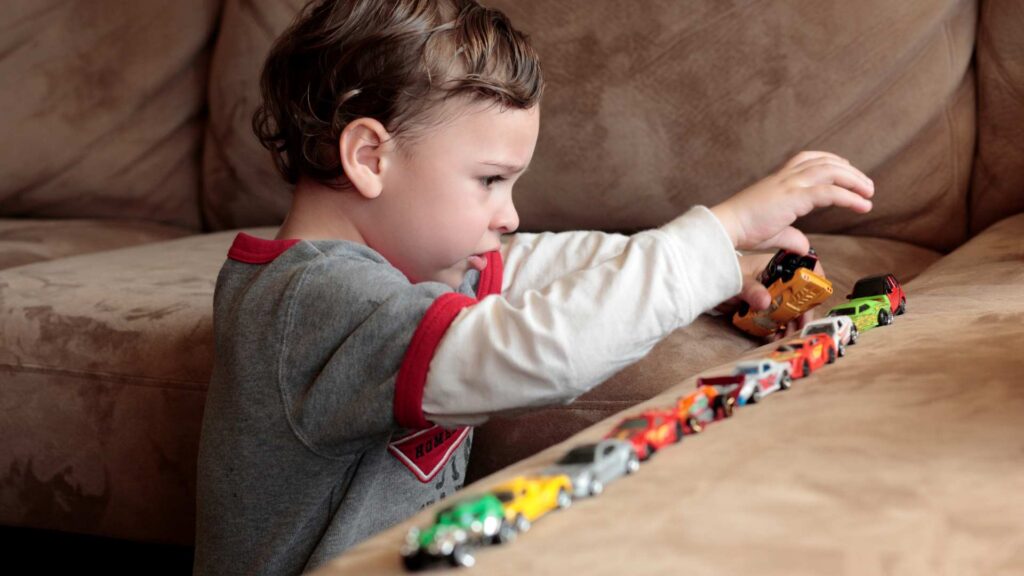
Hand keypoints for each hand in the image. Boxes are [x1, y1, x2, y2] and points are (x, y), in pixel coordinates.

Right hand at [710, 151, 873, 253]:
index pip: (808, 159)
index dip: (830, 161)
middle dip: (849, 170)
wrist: (726, 227)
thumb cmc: (742, 229)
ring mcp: (790, 185)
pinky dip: (849, 197)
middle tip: (866, 185)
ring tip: (869, 192)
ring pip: (831, 171)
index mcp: (778, 181)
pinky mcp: (794, 198)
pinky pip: (829, 192)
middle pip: (824, 162)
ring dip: (854, 180)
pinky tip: (862, 205)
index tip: (846, 168)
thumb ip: (791, 236)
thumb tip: (804, 246)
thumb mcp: (772, 232)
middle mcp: (785, 178)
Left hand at [716, 254, 828, 340]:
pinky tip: (775, 336)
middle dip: (802, 311)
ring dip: (790, 323)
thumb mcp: (737, 281)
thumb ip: (750, 289)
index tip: (816, 299)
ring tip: (786, 336)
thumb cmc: (722, 274)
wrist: (705, 284)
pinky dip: (777, 327)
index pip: (802, 268)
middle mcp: (775, 279)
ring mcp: (769, 293)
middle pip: (798, 294)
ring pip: (788, 308)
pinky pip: (775, 317)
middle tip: (800, 327)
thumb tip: (765, 301)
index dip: (813, 281)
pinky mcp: (762, 306)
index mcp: (774, 266)